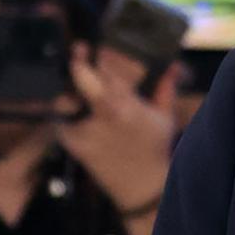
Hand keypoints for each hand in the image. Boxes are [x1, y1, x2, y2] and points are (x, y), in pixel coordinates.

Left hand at [55, 46, 177, 215]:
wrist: (140, 188)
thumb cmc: (153, 150)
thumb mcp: (164, 117)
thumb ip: (165, 87)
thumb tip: (173, 64)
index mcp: (126, 106)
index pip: (106, 70)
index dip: (99, 54)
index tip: (96, 46)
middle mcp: (103, 115)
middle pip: (81, 77)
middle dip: (78, 60)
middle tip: (80, 49)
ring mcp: (84, 130)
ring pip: (65, 99)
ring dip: (69, 90)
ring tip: (75, 87)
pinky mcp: (73, 143)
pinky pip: (61, 121)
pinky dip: (65, 113)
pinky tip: (74, 111)